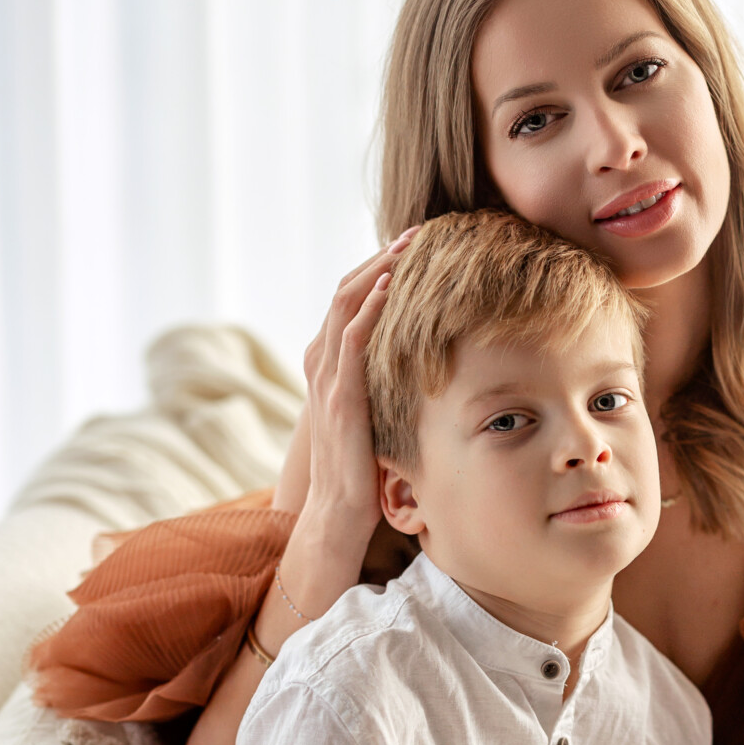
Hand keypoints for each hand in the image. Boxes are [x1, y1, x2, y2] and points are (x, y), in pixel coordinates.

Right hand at [296, 228, 419, 550]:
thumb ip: (383, 381)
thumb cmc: (361, 467)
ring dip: (378, 269)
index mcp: (328, 363)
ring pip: (345, 305)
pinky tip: (393, 285)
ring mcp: (327, 380)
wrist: (337, 513)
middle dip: (381, 256)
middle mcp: (321, 363)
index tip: (412, 245)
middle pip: (345, 290)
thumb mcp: (373, 411)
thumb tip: (422, 358)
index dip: (377, 267)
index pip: (348, 299)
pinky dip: (369, 307)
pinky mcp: (340, 400)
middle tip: (418, 231)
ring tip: (409, 245)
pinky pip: (351, 342)